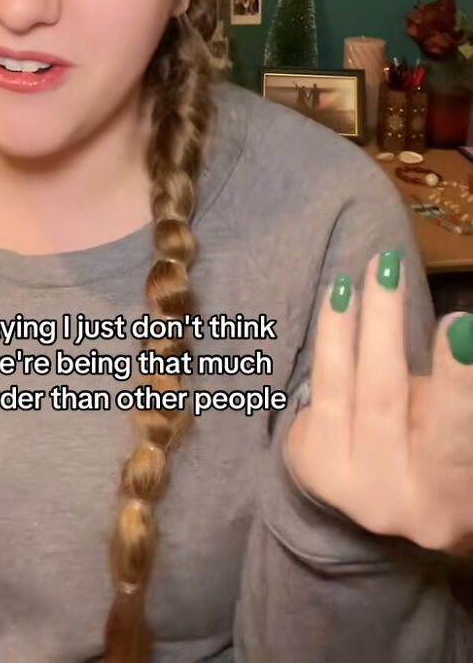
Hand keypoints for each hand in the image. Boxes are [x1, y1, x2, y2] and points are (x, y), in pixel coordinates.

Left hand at [285, 250, 472, 554]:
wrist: (384, 500)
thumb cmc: (439, 454)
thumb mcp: (455, 435)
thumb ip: (454, 397)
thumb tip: (459, 333)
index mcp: (447, 496)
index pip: (453, 438)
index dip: (455, 381)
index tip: (458, 323)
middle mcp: (394, 500)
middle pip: (385, 402)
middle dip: (386, 329)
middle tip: (390, 269)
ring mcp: (344, 481)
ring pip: (344, 387)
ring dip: (352, 320)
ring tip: (365, 271)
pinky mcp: (311, 460)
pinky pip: (321, 385)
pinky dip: (332, 335)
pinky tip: (339, 296)